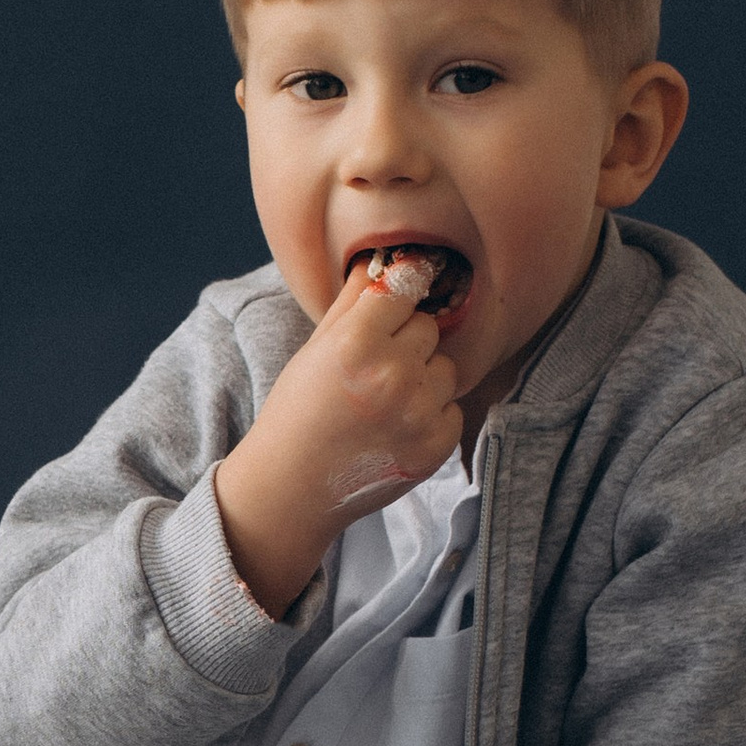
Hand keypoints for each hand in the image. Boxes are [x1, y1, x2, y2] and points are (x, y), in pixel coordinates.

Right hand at [213, 264, 460, 614]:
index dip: (398, 295)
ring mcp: (418, 412)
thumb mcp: (315, 348)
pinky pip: (452, 408)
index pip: (404, 288)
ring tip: (383, 402)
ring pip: (445, 368)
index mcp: (356, 341)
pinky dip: (431, 415)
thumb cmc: (298, 411)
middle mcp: (392, 373)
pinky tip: (394, 428)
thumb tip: (384, 260)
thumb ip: (353, 301)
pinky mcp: (436, 445)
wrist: (293, 485)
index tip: (397, 298)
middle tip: (372, 370)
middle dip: (405, 342)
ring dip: (422, 379)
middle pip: (427, 328)